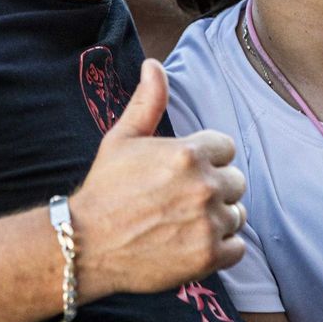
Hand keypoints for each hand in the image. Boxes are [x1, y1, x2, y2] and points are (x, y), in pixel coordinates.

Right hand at [71, 59, 246, 298]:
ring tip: (184, 223)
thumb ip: (147, 102)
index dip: (206, 159)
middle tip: (181, 200)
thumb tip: (154, 65)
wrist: (85, 244)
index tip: (181, 173)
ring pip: (237, 214)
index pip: (226, 148)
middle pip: (237, 181)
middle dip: (214, 188)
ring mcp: (209, 223)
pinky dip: (221, 248)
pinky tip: (192, 243)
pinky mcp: (209, 256)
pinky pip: (237, 247)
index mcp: (189, 153)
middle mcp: (204, 185)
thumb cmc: (105, 188)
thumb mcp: (122, 139)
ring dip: (218, 218)